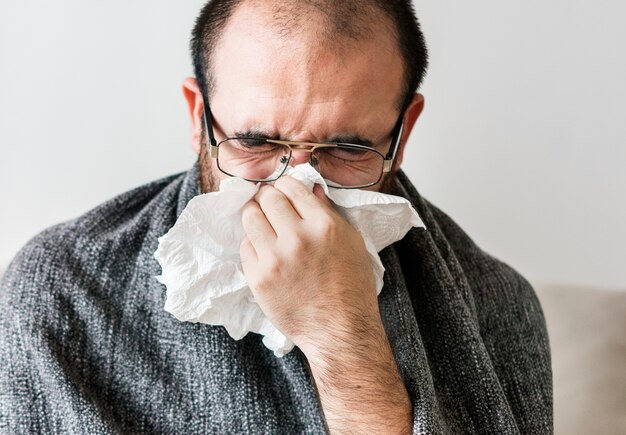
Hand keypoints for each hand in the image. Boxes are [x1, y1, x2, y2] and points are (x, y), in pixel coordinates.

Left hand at [239, 175, 379, 354]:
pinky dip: (253, 245)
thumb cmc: (351, 287)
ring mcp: (275, 259)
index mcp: (324, 225)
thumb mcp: (352, 242)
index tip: (283, 190)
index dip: (285, 185)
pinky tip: (265, 252)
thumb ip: (330, 213)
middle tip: (269, 204)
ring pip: (250, 217)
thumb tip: (310, 189)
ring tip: (262, 223)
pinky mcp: (259, 278)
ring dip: (255, 215)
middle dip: (267, 197)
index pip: (291, 187)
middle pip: (267, 198)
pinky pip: (245, 247)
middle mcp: (298, 238)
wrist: (340, 331)